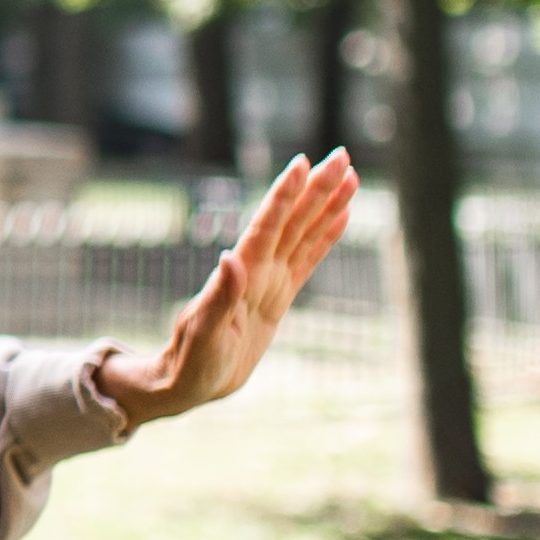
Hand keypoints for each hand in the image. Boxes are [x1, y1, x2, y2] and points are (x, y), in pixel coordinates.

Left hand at [92, 151, 362, 426]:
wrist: (188, 384)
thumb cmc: (190, 364)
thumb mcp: (203, 334)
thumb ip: (219, 297)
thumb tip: (230, 257)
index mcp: (240, 275)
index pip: (267, 226)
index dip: (284, 196)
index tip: (301, 163)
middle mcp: (257, 271)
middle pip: (292, 220)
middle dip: (316, 188)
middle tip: (342, 155)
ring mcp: (269, 282)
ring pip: (304, 234)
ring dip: (326, 204)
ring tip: (351, 176)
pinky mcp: (278, 298)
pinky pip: (307, 260)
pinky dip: (325, 237)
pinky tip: (341, 216)